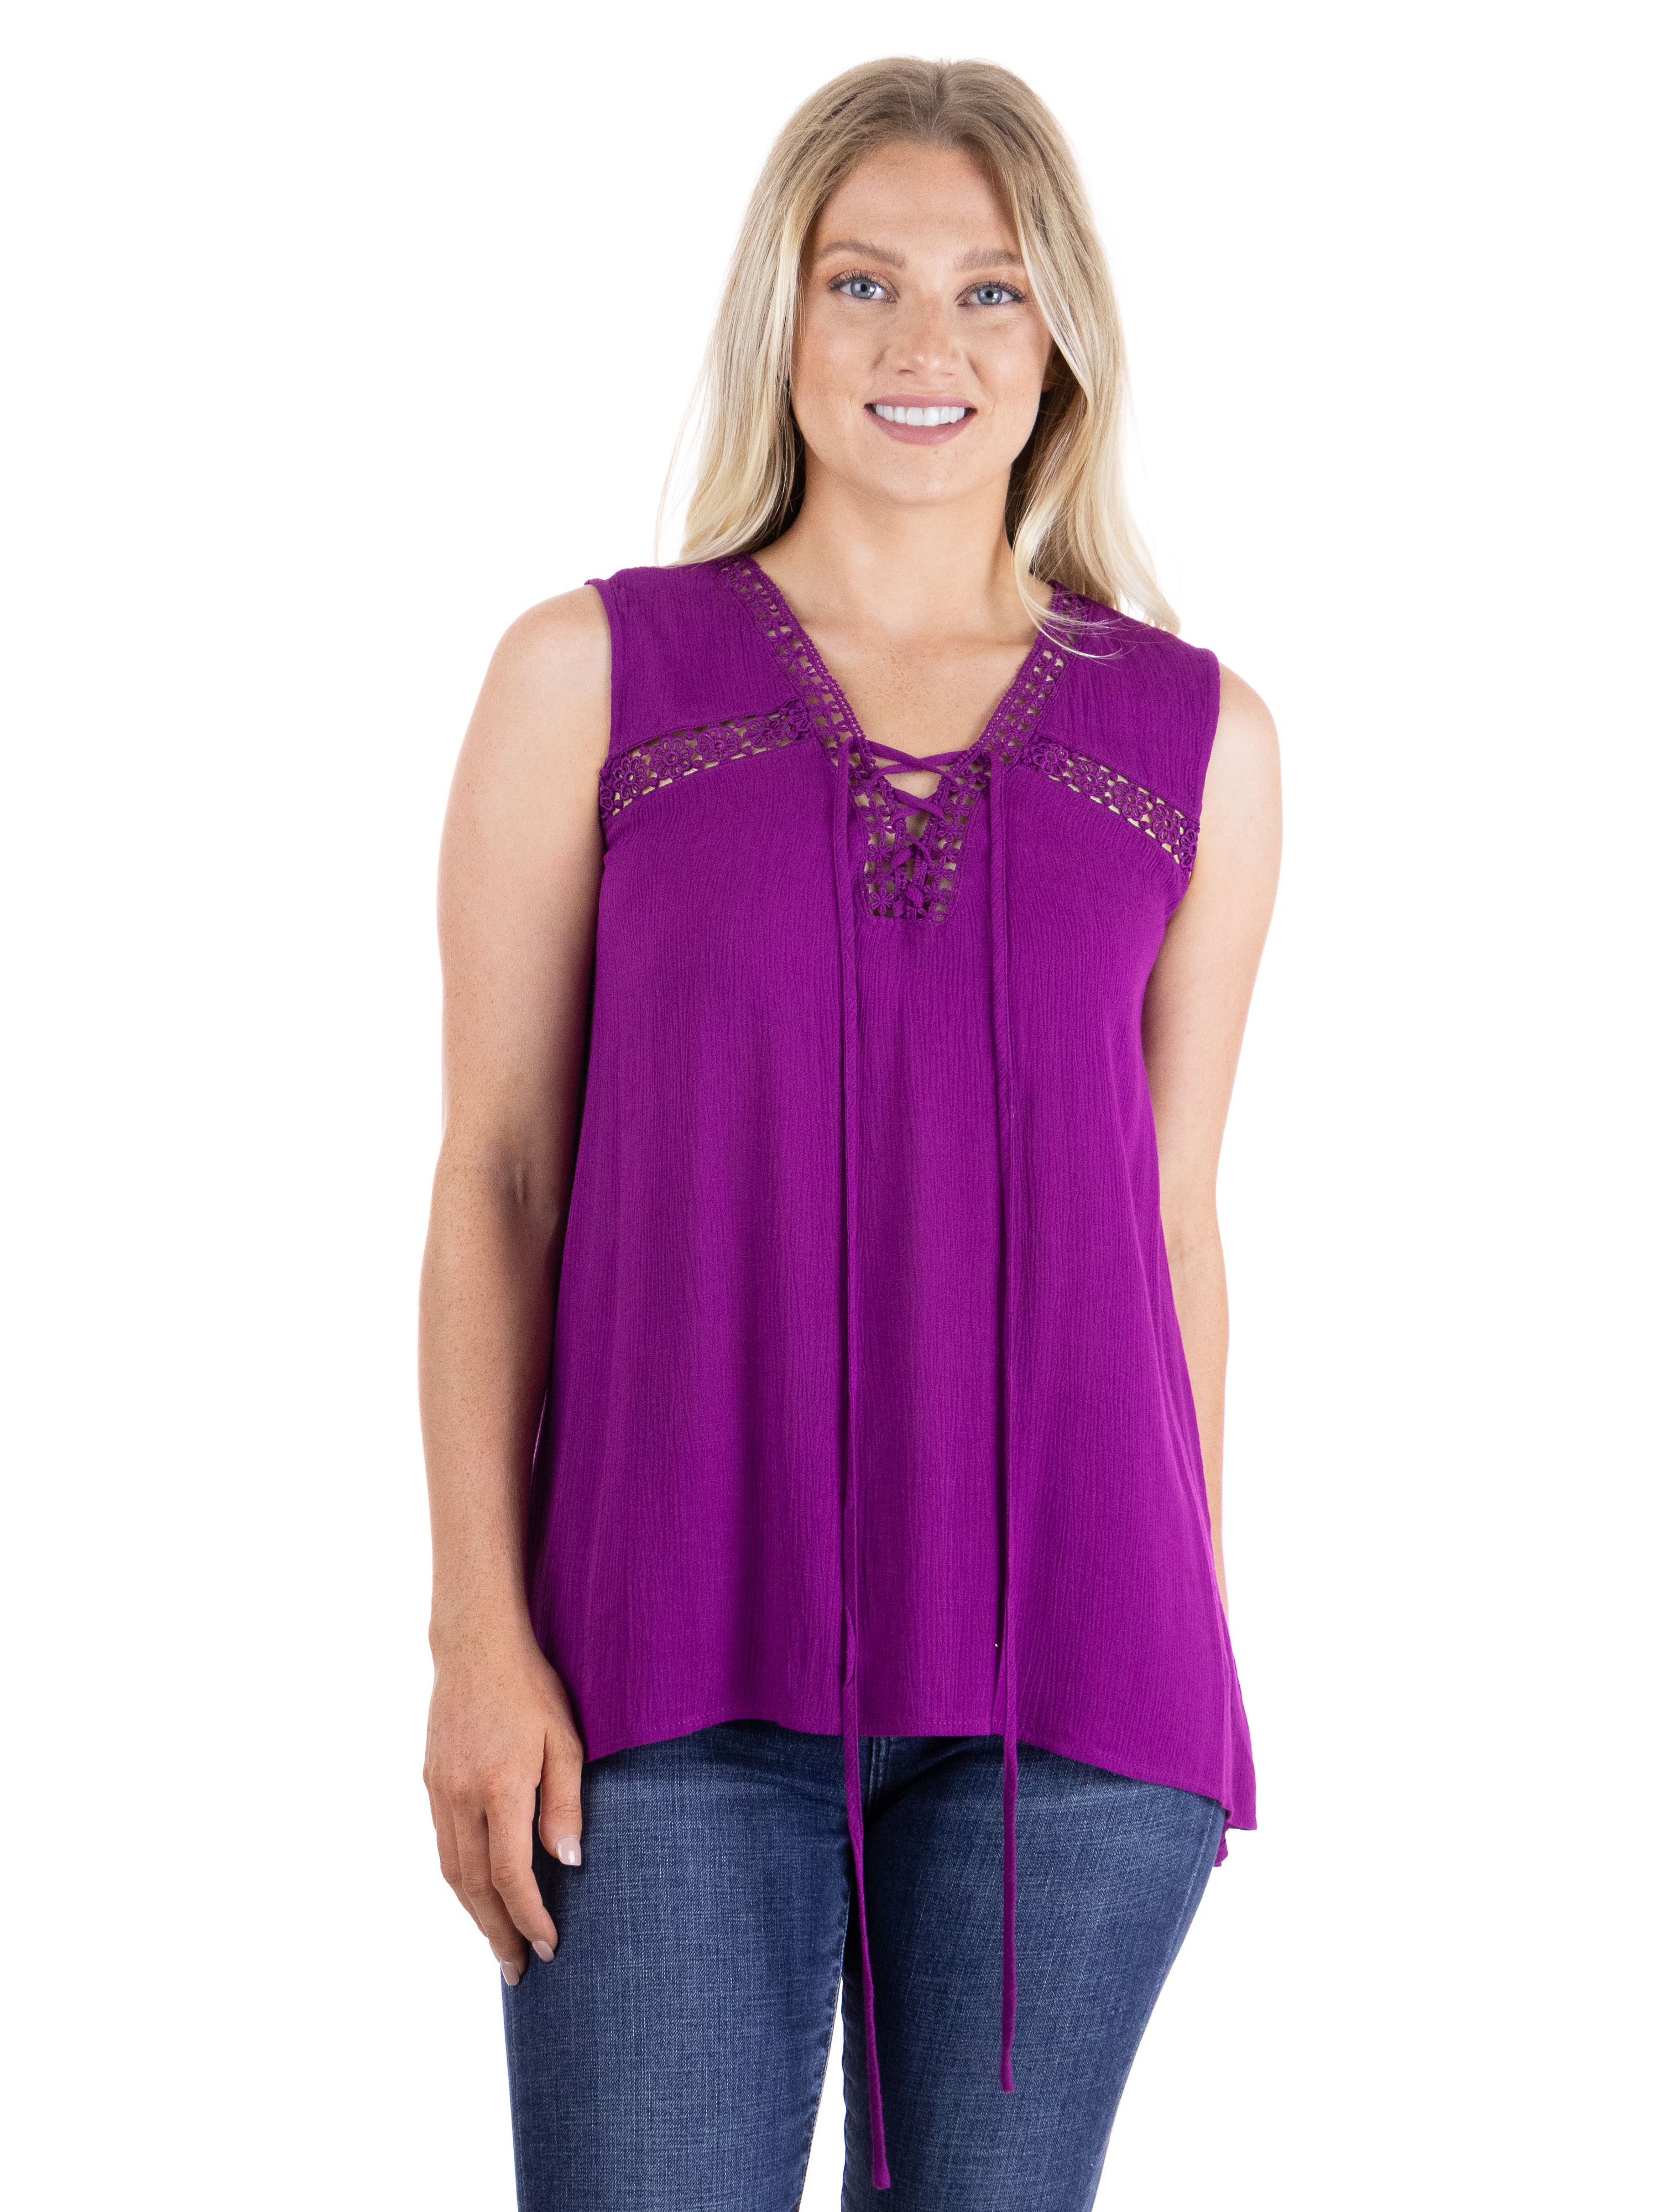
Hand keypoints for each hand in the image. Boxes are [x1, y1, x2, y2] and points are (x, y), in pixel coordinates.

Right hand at [423, 1634, 585, 1983]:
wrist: (475, 1646)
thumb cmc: (532, 1688)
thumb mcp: (566, 1740)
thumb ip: (566, 1804)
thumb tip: (569, 1865)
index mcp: (500, 1787)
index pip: (511, 1874)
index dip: (530, 1917)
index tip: (549, 1947)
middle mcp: (461, 1796)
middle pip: (475, 1886)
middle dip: (499, 1933)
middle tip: (519, 1971)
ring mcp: (439, 1791)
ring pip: (452, 1872)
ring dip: (475, 1915)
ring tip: (499, 1945)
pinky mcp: (430, 1783)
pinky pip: (444, 1846)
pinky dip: (460, 1881)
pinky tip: (478, 1895)